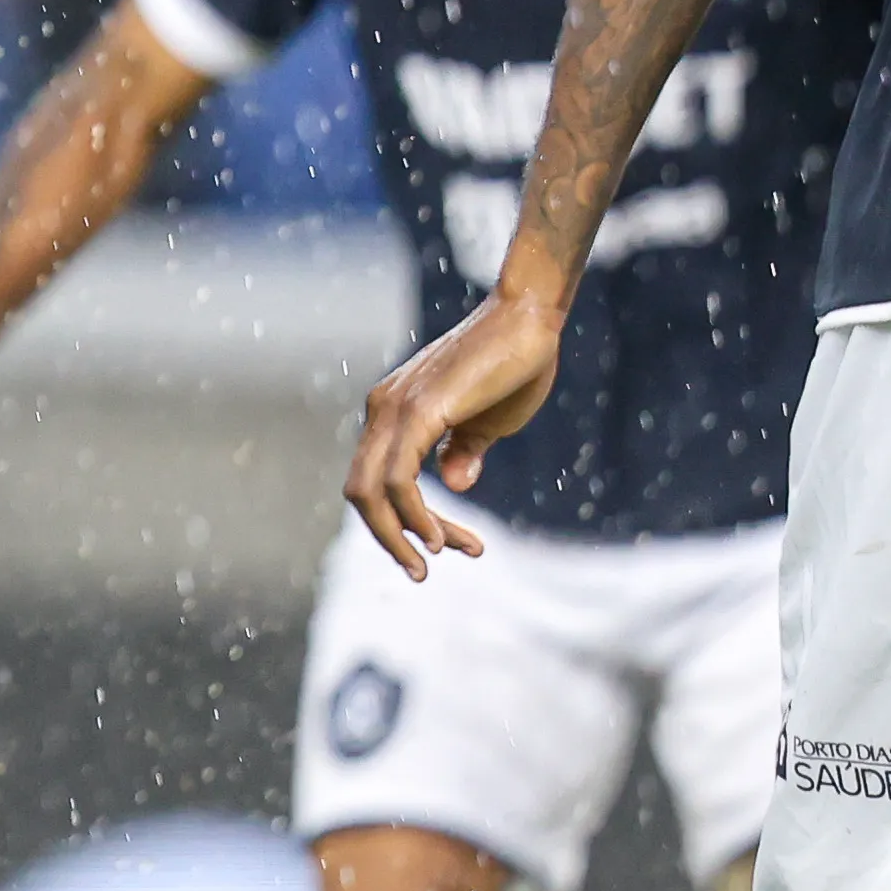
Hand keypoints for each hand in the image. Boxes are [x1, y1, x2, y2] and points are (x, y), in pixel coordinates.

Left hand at [345, 285, 563, 576]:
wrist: (529, 320)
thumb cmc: (513, 365)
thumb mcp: (484, 423)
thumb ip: (461, 451)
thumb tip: (452, 483)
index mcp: (392, 413)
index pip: (377, 483)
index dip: (402, 524)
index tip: (445, 548)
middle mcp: (383, 409)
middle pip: (361, 493)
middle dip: (391, 538)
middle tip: (425, 570)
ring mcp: (396, 407)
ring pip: (371, 491)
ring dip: (399, 536)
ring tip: (437, 558)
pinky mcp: (419, 410)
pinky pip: (398, 477)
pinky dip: (411, 514)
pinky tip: (438, 537)